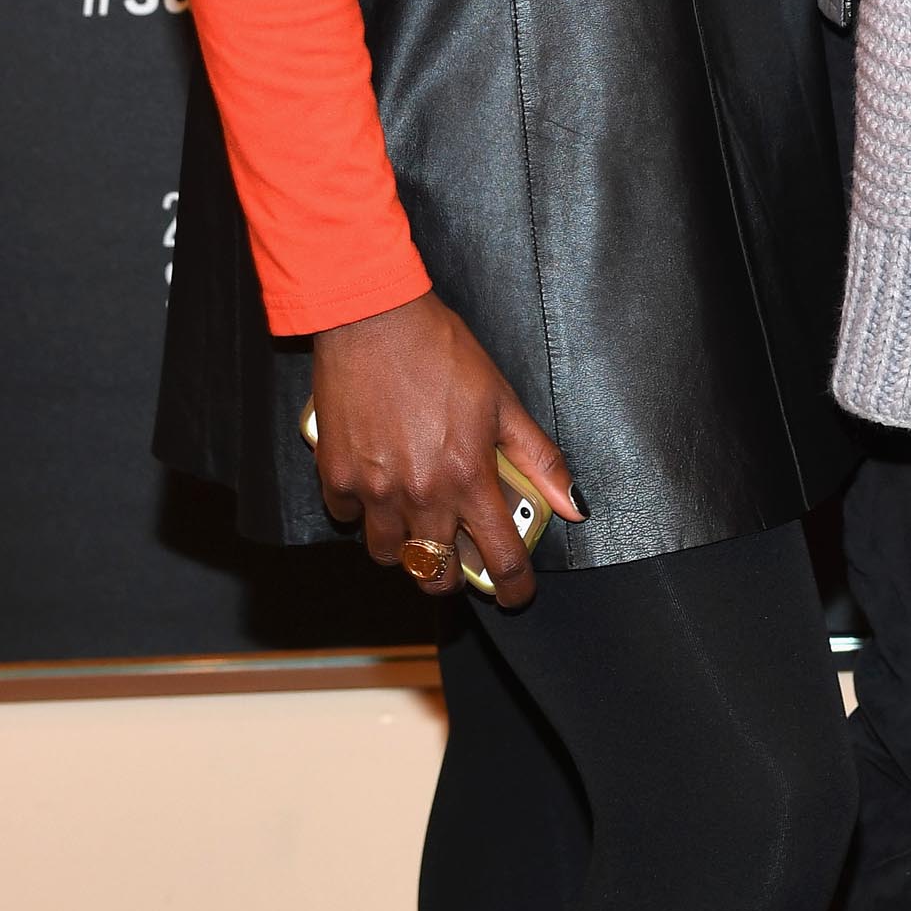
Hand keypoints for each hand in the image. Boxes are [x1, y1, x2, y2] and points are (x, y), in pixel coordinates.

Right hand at [309, 291, 581, 606]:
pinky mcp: (335, 476)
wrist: (374, 318)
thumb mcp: (502, 399)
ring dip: (405, 544)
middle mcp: (421, 494)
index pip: (499, 558)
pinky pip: (347, 517)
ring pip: (389, 554)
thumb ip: (539, 458)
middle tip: (456, 553)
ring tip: (415, 514)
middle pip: (434, 574)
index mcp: (468, 477)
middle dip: (449, 575)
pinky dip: (361, 509)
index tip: (516, 593)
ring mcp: (374, 489)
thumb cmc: (442, 351)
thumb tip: (575, 504)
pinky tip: (376, 480)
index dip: (514, 587)